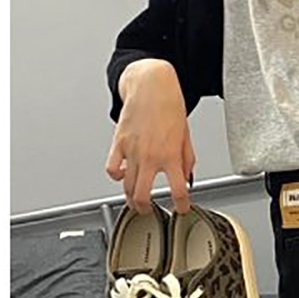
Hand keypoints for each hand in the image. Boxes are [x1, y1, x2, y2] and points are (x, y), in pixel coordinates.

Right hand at [105, 59, 194, 214]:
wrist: (151, 86)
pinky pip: (112, 168)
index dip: (181, 204)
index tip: (182, 208)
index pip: (178, 190)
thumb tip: (186, 177)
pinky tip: (122, 176)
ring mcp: (132, 151)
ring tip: (135, 201)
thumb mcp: (186, 135)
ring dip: (130, 198)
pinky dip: (116, 176)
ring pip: (126, 186)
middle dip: (145, 208)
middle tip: (148, 211)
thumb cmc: (170, 105)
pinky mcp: (118, 143)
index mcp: (170, 154)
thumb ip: (186, 159)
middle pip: (143, 195)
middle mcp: (150, 155)